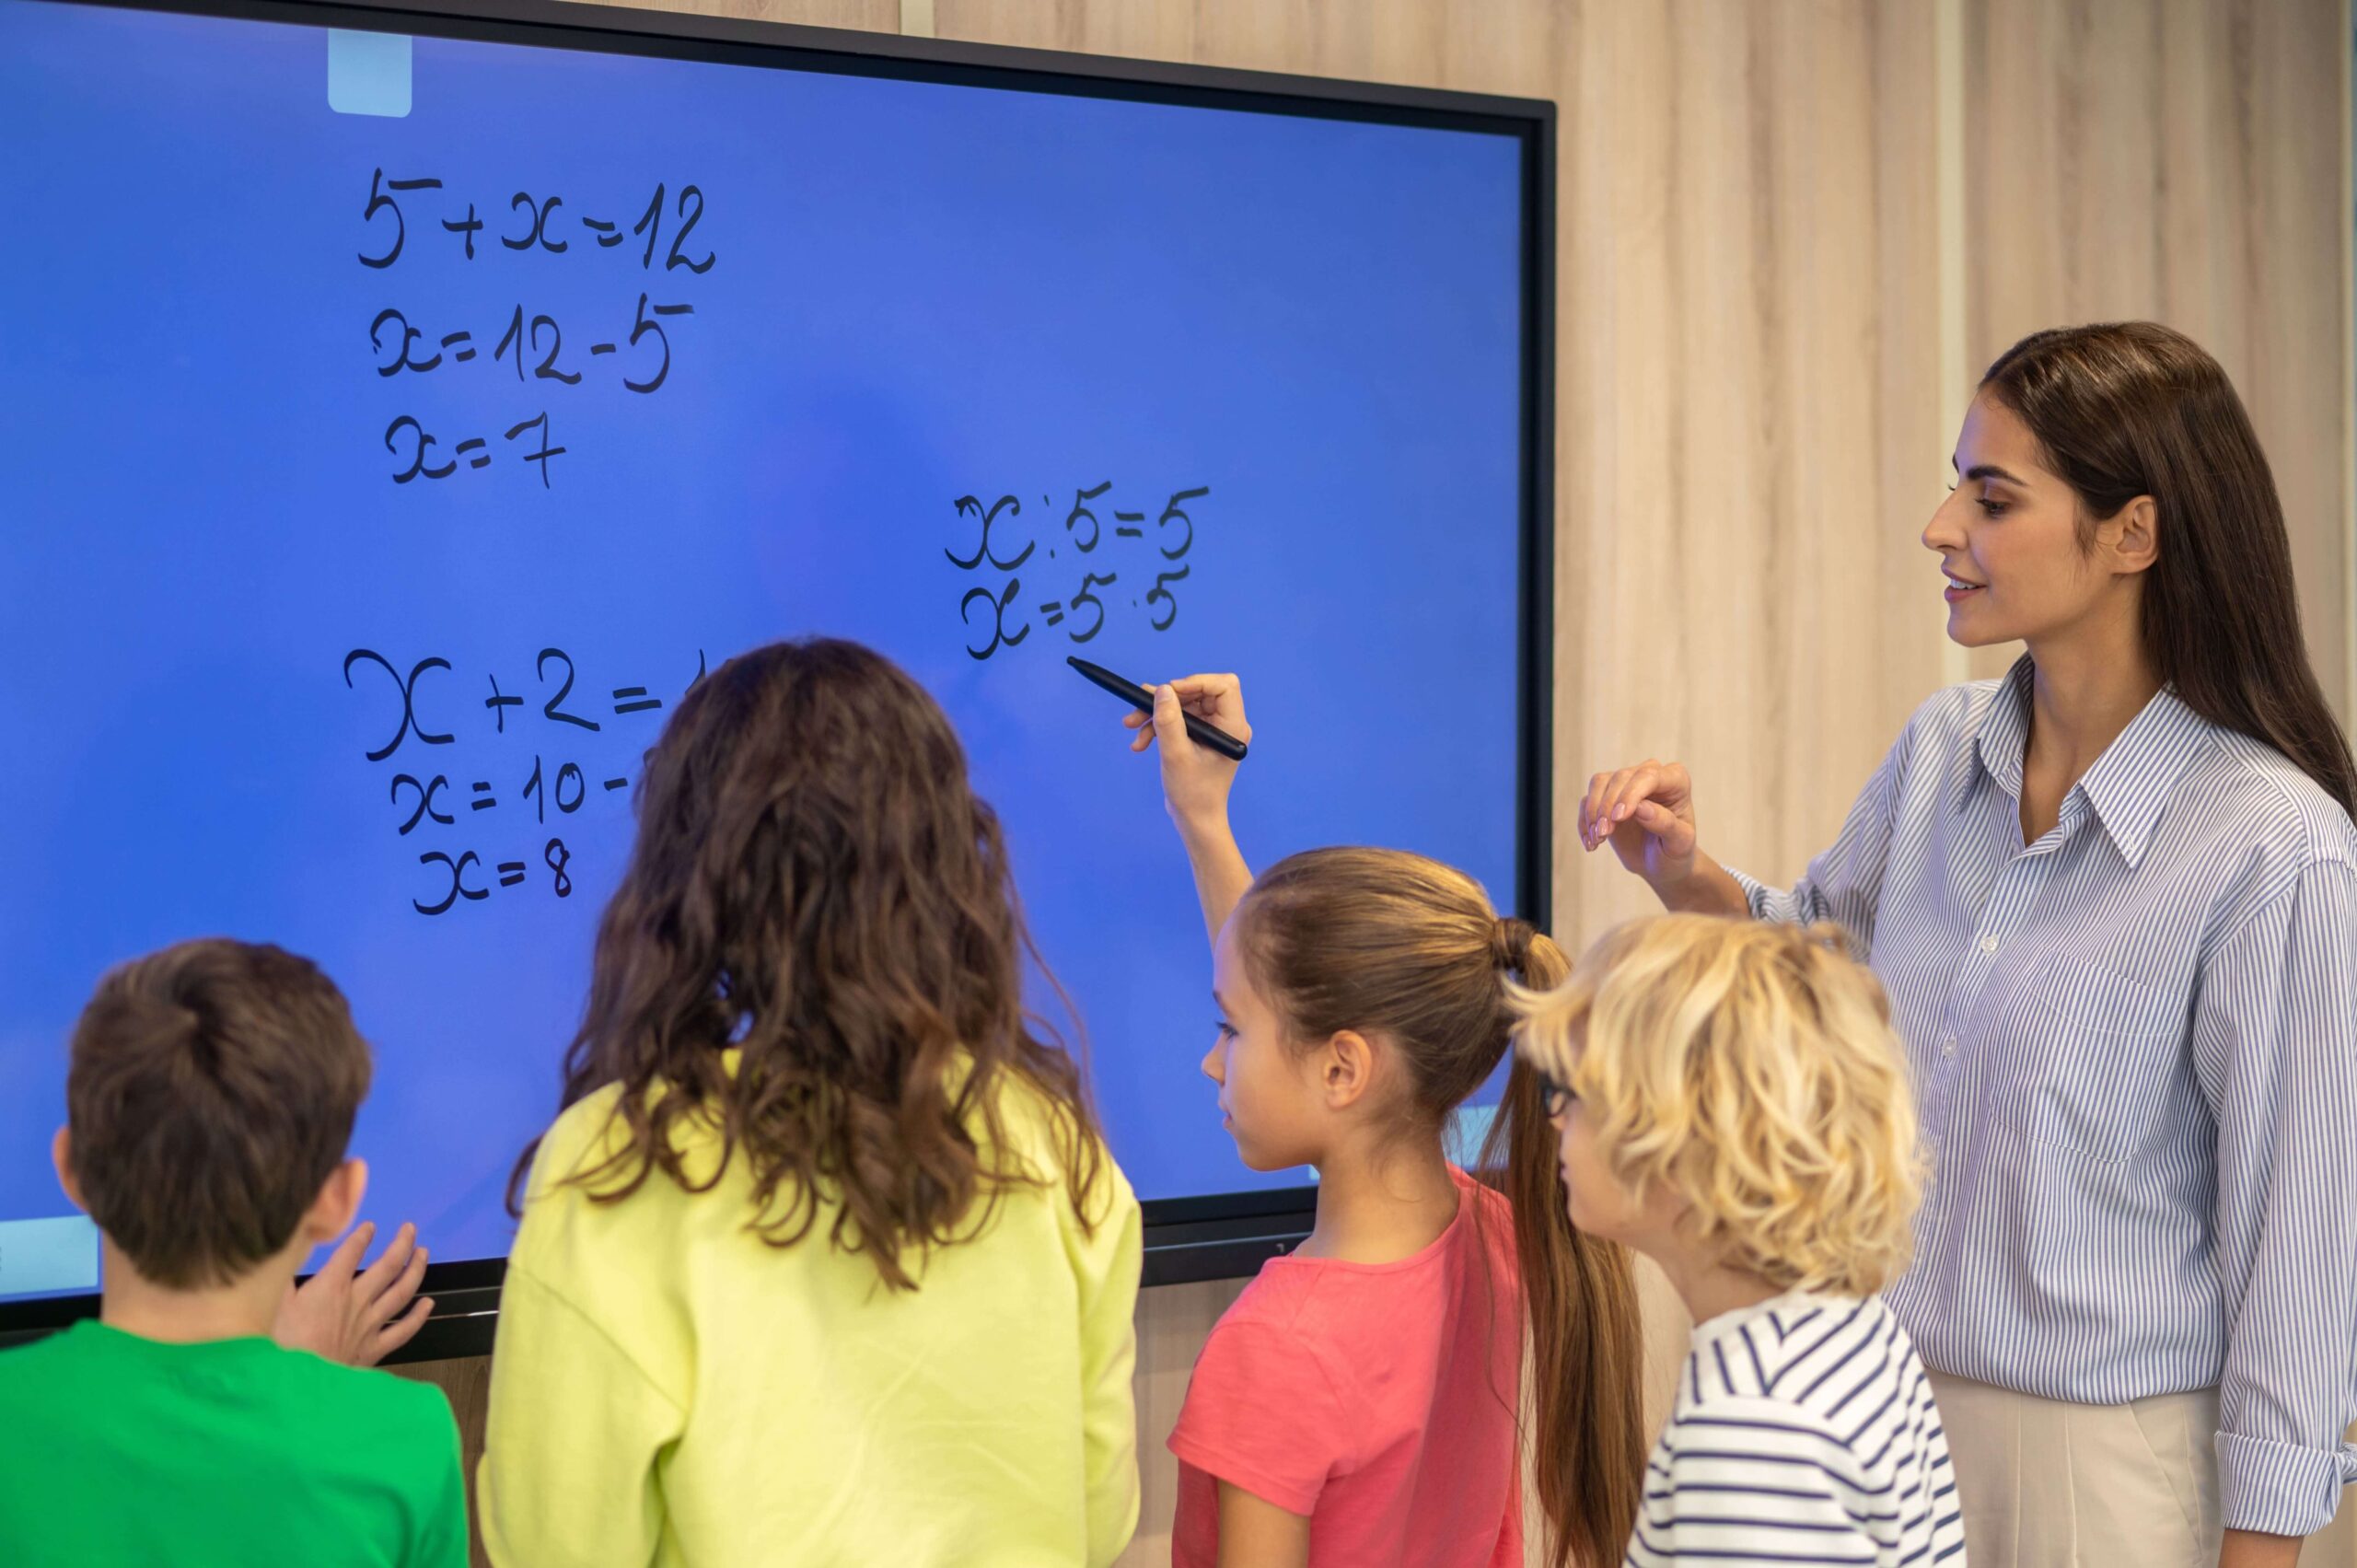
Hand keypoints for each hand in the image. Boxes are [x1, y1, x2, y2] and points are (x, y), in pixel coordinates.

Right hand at [274, 1220, 432, 1366]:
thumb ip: (280, 1276)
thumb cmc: (278, 1344)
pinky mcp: (374, 1349)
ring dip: (415, 1270)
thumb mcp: (271, 1304)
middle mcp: (357, 1300)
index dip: (362, 1236)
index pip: (351, 1252)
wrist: (294, 1387)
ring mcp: (369, 1325)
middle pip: (387, 1266)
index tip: (370, 1227)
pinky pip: (403, 1331)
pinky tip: (428, 1305)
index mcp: (331, 1286)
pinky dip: (418, 1317)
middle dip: (401, 1244)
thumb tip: (287, 1253)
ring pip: (401, 1292)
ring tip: (422, 1254)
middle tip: (410, 1229)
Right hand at [1125, 673, 1249, 829]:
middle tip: (1140, 708)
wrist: (1194, 819)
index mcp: (1232, 727)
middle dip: (1168, 700)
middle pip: (1199, 692)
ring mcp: (1213, 730)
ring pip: (1184, 705)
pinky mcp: (1201, 737)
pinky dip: (1159, 726)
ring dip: (1157, 714)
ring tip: (1132, 726)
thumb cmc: (1192, 793)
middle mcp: (1227, 724)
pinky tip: (1141, 742)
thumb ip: (1168, 720)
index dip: (1196, 682)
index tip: (1170, 692)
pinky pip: (1180, 719)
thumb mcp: (1175, 755)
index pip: (1224, 686)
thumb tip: (1162, 690)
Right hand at [1579, 759, 1699, 888]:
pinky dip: (1584, 822)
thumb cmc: (1675, 852)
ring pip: (1599, 782)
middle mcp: (1650, 775)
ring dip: (1593, 811)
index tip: (1618, 818)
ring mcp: (1626, 783)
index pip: (1648, 776)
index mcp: (1675, 780)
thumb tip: (1641, 807)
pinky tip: (1591, 843)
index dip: (1630, 794)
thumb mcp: (1679, 844)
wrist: (1660, 863)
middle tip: (1603, 835)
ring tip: (1597, 839)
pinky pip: (1587, 799)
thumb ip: (1666, 824)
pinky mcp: (1607, 796)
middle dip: (1607, 806)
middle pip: (1620, 777)